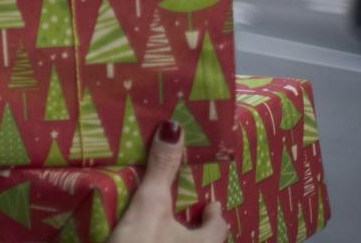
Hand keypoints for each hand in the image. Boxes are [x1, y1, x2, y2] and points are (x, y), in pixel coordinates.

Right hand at [107, 120, 227, 242]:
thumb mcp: (148, 208)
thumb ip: (161, 172)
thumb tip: (175, 128)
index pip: (219, 227)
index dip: (213, 213)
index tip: (207, 203)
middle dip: (193, 231)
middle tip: (180, 215)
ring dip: (174, 240)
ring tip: (160, 231)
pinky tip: (140, 241)